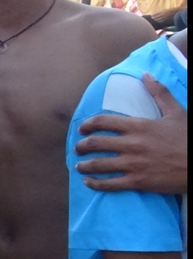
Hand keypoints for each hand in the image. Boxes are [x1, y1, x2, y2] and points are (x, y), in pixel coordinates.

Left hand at [75, 74, 186, 193]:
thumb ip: (159, 93)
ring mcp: (134, 164)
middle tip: (77, 148)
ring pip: (99, 165)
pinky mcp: (138, 182)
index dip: (87, 125)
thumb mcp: (176, 112)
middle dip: (81, 146)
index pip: (103, 122)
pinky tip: (88, 183)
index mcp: (139, 126)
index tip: (81, 129)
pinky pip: (110, 184)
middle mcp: (132, 144)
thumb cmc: (189, 138)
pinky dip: (96, 184)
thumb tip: (146, 74)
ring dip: (84, 166)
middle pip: (96, 144)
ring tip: (79, 166)